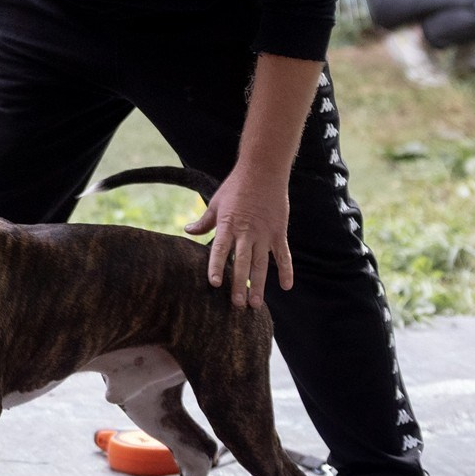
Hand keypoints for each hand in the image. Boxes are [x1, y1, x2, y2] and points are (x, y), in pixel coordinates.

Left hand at [185, 165, 292, 308]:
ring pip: (261, 265)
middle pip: (242, 263)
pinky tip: (286, 286)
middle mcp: (246, 233)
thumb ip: (204, 221)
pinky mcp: (278, 232)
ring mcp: (264, 234)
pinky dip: (286, 270)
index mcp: (228, 226)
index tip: (214, 284)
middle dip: (239, 285)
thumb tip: (188, 231)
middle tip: (237, 305)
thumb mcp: (216, 203)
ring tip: (255, 304)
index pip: (220, 251)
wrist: (263, 170)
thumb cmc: (236, 186)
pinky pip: (283, 255)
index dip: (217, 268)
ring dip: (258, 285)